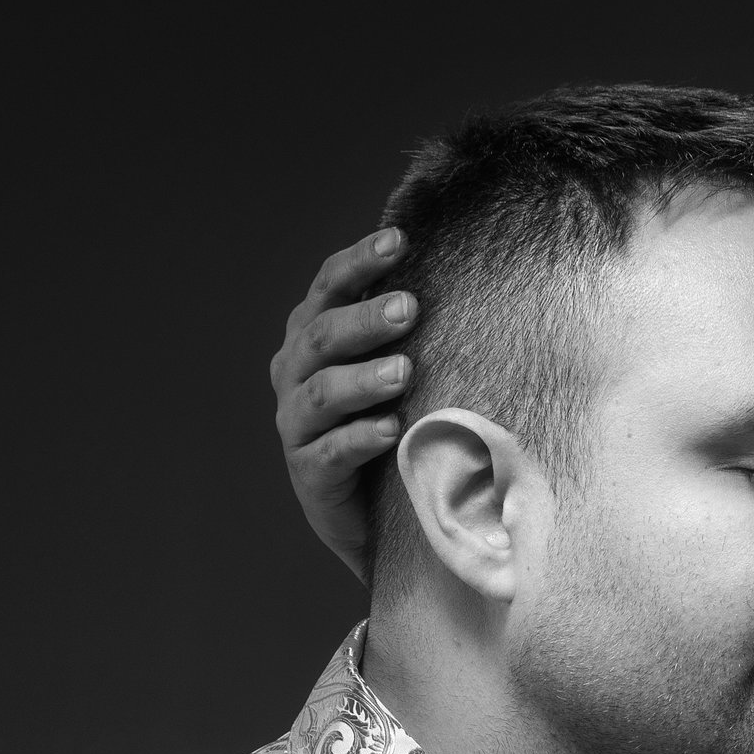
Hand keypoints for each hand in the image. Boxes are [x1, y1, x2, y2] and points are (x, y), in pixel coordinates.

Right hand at [270, 228, 419, 581]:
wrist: (376, 514)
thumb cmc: (392, 423)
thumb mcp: (398, 369)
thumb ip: (407, 327)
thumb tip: (459, 264)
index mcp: (311, 337)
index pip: (328, 287)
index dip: (359, 261)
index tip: (399, 239)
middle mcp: (294, 374)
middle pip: (321, 336)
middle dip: (365, 319)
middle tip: (410, 308)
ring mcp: (297, 426)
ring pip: (322, 393)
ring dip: (363, 379)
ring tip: (404, 372)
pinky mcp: (309, 476)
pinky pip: (330, 453)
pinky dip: (359, 438)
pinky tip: (391, 430)